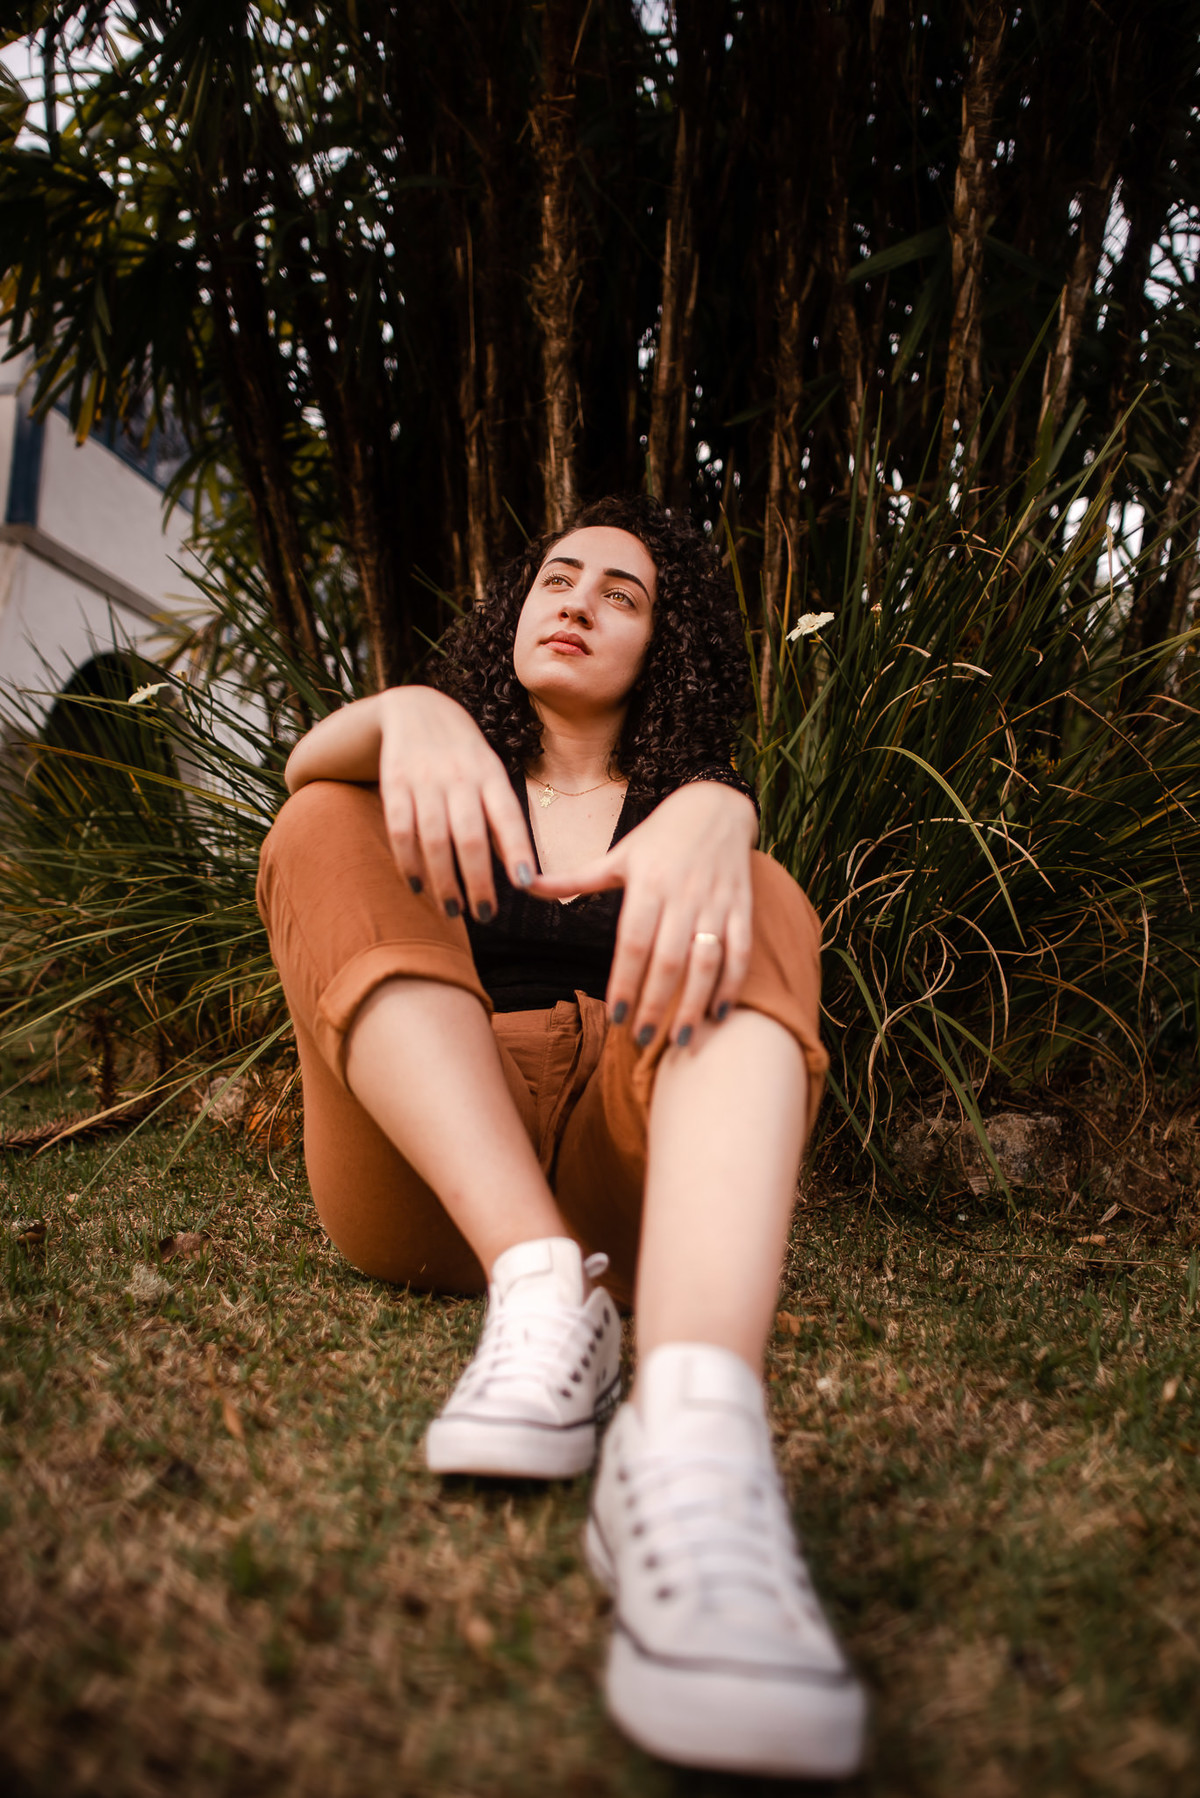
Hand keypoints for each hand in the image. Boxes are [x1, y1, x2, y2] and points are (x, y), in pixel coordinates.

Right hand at [376, 688, 535, 919]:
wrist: (415, 708)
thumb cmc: (464, 756)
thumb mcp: (490, 775)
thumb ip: (502, 820)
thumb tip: (520, 874)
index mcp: (490, 774)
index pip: (508, 816)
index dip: (518, 850)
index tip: (526, 884)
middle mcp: (459, 776)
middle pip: (469, 835)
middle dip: (478, 879)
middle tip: (485, 914)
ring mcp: (425, 779)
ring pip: (434, 838)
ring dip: (443, 879)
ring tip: (452, 910)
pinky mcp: (394, 782)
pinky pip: (400, 829)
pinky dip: (408, 861)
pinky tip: (417, 886)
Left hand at [528, 782, 757, 1044]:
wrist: (717, 804)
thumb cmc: (660, 837)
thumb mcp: (617, 855)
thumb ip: (575, 878)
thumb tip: (525, 885)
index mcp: (648, 882)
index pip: (633, 942)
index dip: (625, 981)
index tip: (614, 1015)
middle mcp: (683, 894)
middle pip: (669, 959)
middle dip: (654, 1003)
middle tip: (639, 1038)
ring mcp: (716, 902)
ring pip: (707, 961)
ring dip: (693, 1004)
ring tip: (680, 1040)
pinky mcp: (742, 907)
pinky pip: (740, 951)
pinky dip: (731, 984)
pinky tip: (718, 1013)